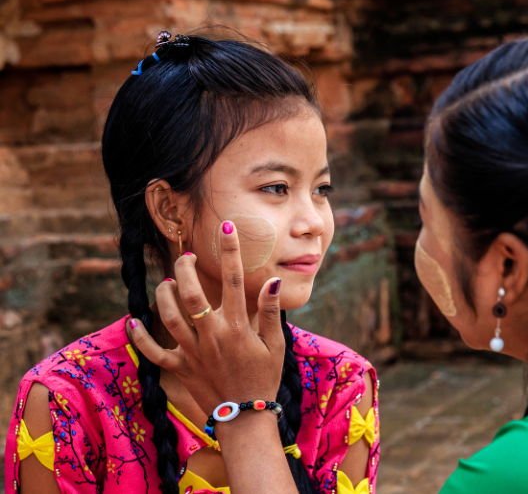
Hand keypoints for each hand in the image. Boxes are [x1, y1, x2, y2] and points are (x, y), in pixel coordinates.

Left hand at [127, 220, 284, 413]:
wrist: (246, 418)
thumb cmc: (264, 378)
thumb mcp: (276, 345)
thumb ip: (270, 312)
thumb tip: (273, 280)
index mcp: (238, 328)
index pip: (234, 281)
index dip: (231, 251)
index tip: (227, 227)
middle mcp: (212, 336)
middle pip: (192, 294)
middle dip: (186, 268)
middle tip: (187, 255)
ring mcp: (193, 352)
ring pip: (169, 317)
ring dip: (164, 295)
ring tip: (168, 282)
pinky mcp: (181, 368)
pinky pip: (154, 352)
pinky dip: (140, 337)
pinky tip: (133, 320)